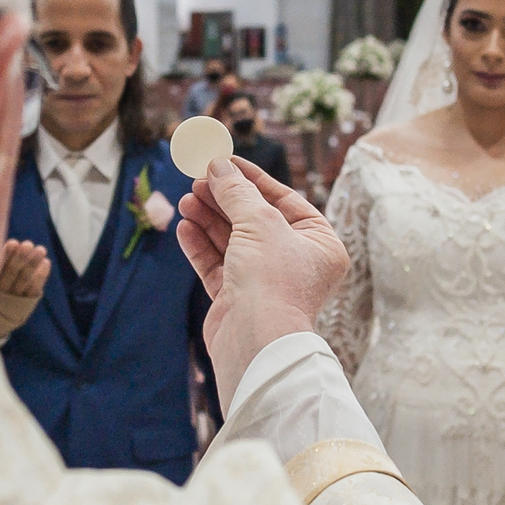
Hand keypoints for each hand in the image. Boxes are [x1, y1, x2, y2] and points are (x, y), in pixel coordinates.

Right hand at [0, 239, 50, 296]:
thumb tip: (10, 239)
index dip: (5, 255)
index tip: (13, 242)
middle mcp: (0, 291)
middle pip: (11, 272)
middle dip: (20, 257)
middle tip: (28, 244)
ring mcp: (13, 299)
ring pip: (24, 279)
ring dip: (33, 263)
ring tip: (41, 249)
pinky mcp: (25, 304)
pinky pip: (34, 289)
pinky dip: (41, 275)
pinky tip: (46, 262)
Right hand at [177, 156, 348, 414]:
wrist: (257, 343)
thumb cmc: (273, 280)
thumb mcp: (259, 222)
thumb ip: (237, 191)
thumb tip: (219, 165)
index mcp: (319, 244)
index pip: (285, 200)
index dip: (253, 178)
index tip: (224, 161)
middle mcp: (296, 263)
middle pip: (255, 219)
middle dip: (225, 199)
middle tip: (198, 179)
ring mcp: (266, 282)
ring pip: (233, 241)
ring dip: (209, 218)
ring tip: (187, 199)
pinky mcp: (238, 299)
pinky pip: (218, 265)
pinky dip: (201, 245)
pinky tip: (185, 226)